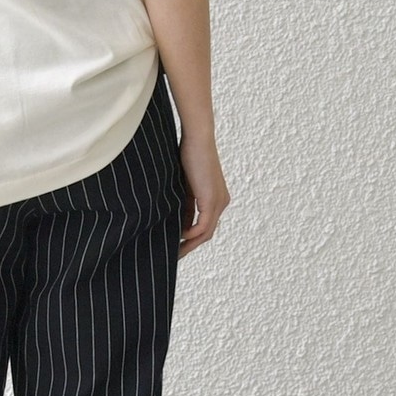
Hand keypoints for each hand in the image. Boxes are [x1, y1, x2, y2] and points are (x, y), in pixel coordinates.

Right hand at [177, 134, 229, 259]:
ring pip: (206, 233)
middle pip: (207, 234)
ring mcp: (218, 202)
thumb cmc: (188, 155)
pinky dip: (191, 234)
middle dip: (190, 246)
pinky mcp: (211, 200)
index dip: (190, 238)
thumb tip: (176, 223)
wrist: (197, 139)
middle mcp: (221, 202)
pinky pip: (203, 226)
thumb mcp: (184, 185)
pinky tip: (180, 236)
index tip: (175, 245)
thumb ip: (184, 203)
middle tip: (174, 256)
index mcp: (216, 199)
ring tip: (175, 252)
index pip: (204, 226)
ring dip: (190, 244)